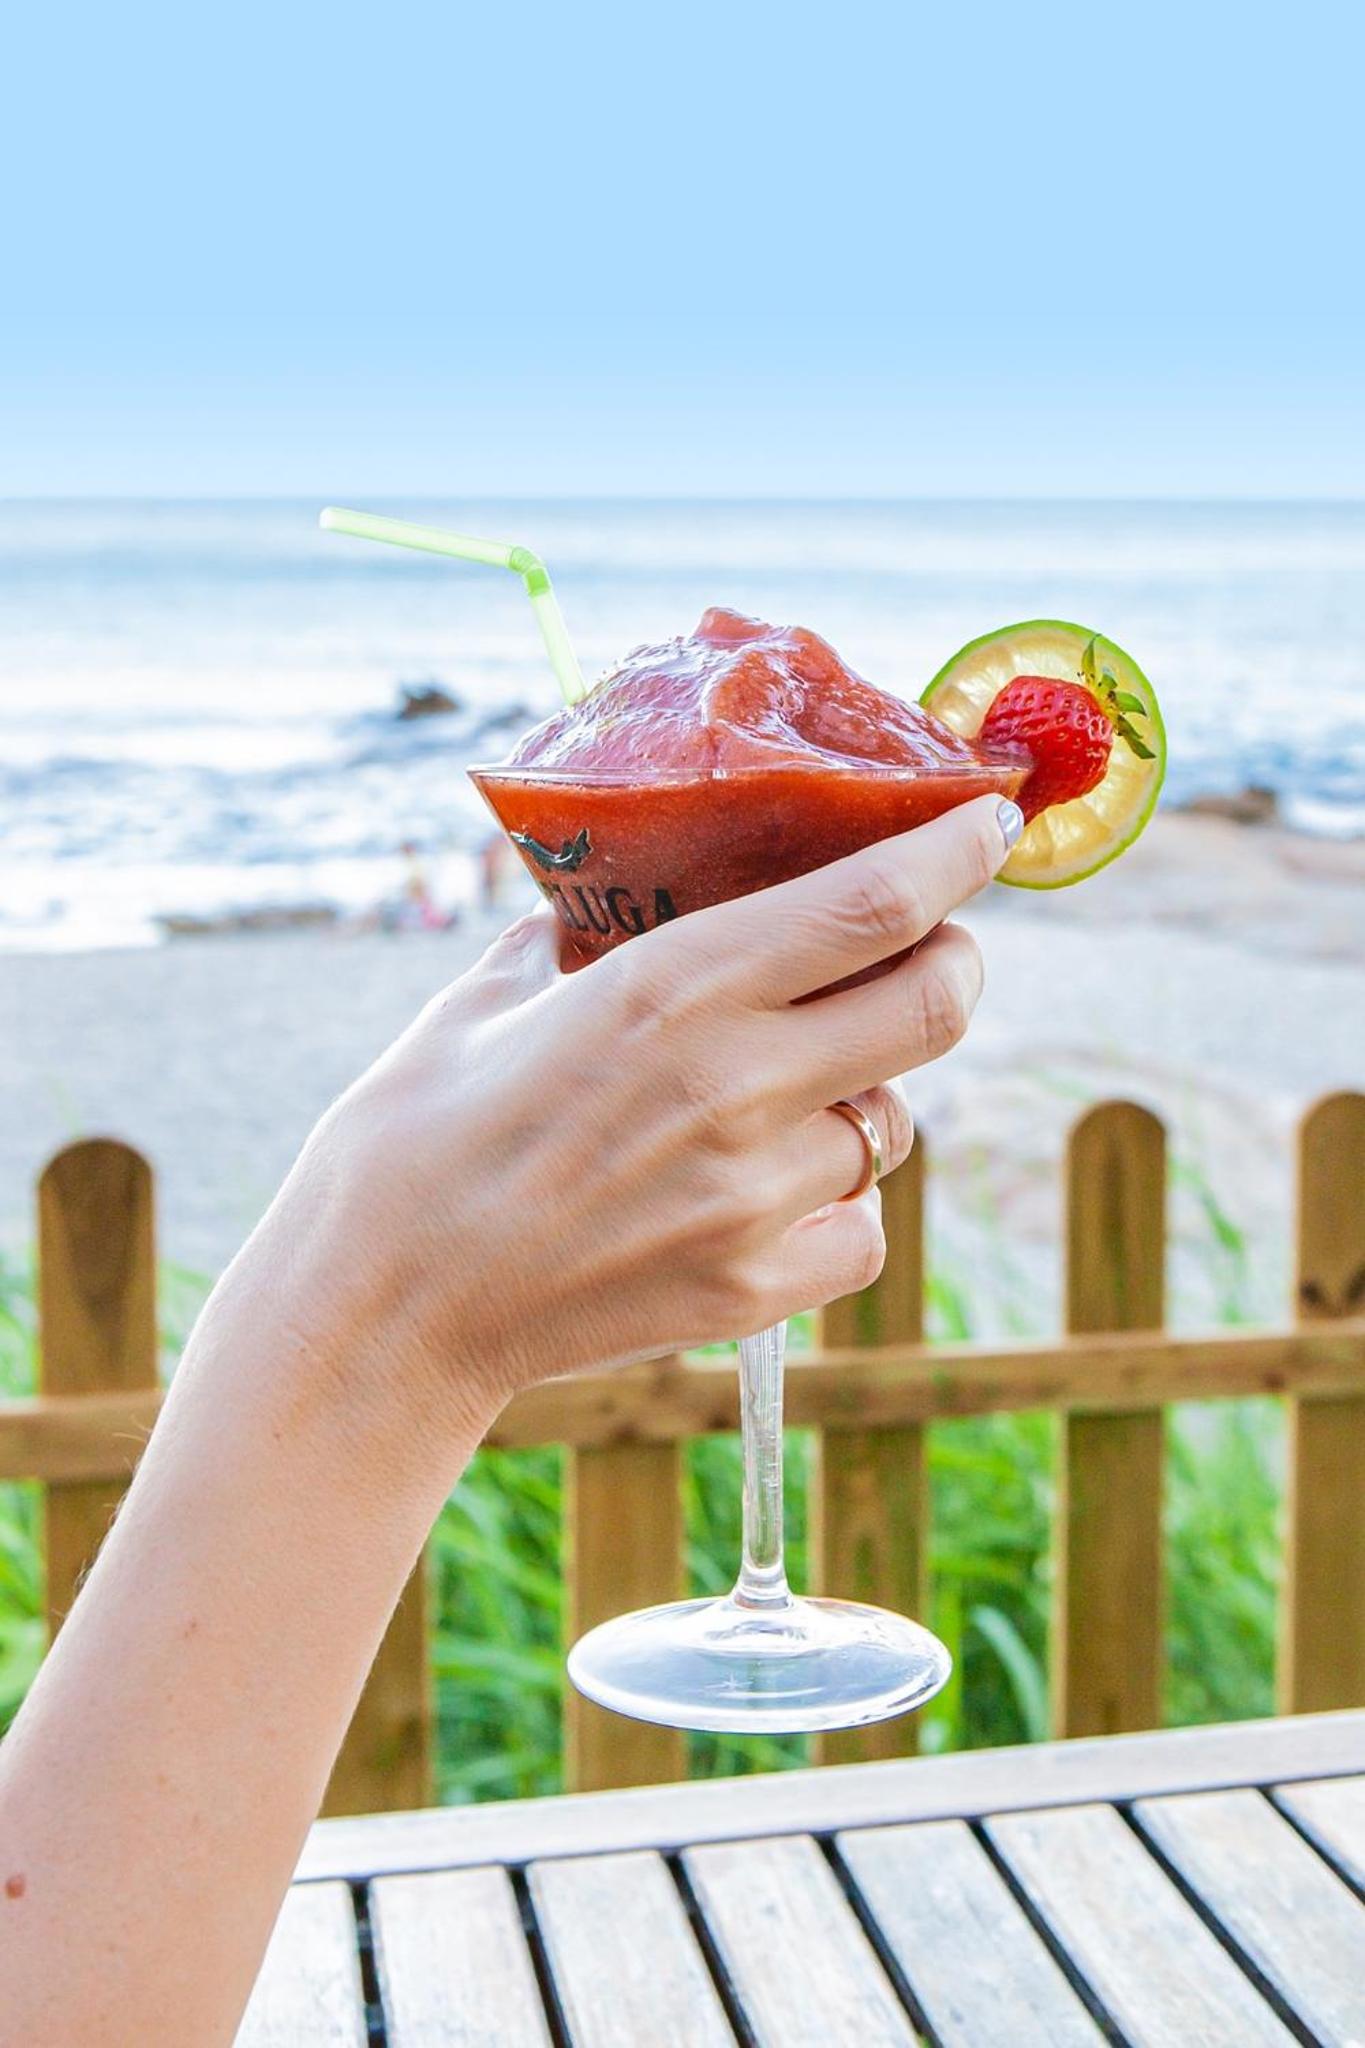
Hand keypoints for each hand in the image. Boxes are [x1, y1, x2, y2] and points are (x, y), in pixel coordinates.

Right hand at [226, 794, 1014, 1437]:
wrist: (378, 1309)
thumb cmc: (412, 1138)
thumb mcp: (486, 999)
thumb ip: (574, 940)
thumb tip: (615, 898)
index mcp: (671, 986)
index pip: (875, 901)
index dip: (956, 853)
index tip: (989, 824)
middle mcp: (734, 1083)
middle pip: (936, 1002)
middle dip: (955, 961)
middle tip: (932, 949)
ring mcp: (752, 1195)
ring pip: (896, 1123)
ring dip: (870, 1093)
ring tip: (797, 1092)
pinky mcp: (751, 1290)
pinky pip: (864, 1230)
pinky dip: (840, 1205)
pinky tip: (773, 1194)